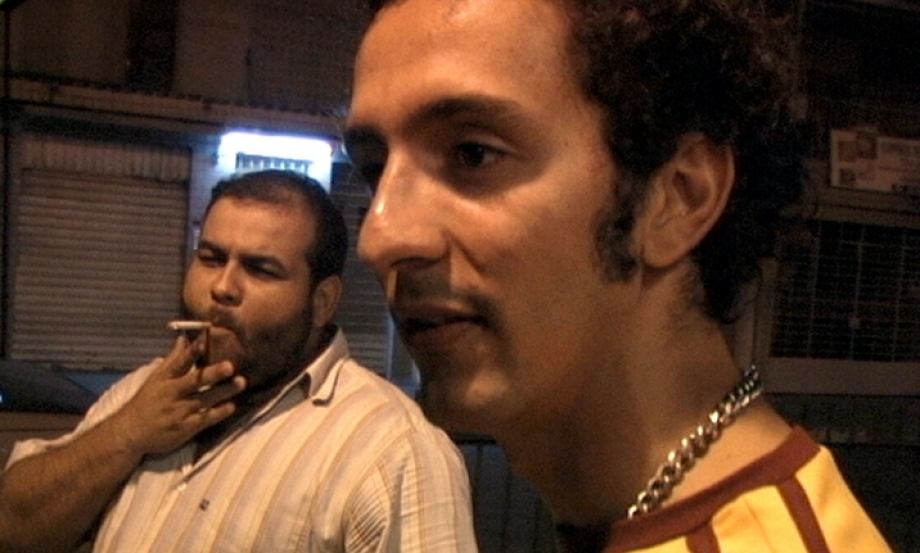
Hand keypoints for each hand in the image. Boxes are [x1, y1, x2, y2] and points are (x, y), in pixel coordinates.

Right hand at [108, 336, 246, 455]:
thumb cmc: (147, 401)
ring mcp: (178, 412)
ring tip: (241, 382)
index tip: (204, 340)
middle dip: (212, 373)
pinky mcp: (184, 428)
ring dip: (223, 391)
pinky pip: (204, 419)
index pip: (178, 362)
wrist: (130, 433)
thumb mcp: (156, 378)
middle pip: (194, 381)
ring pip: (204, 399)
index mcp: (163, 379)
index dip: (191, 352)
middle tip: (230, 365)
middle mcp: (171, 394)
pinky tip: (232, 406)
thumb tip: (184, 338)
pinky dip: (218, 413)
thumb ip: (173, 359)